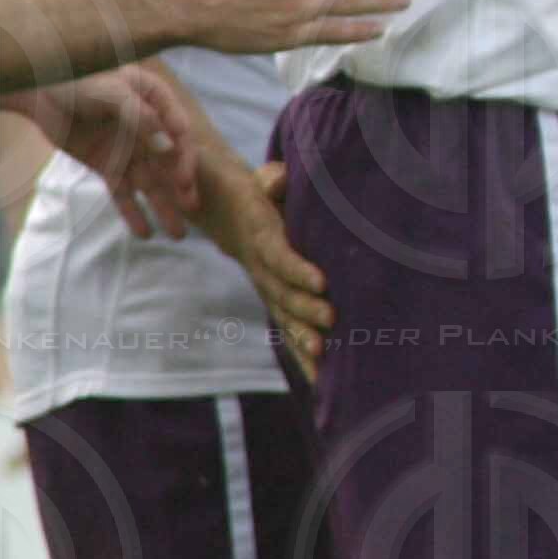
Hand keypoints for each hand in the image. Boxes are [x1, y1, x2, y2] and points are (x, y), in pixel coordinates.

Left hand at [13, 66, 199, 238]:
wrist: (35, 91)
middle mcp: (147, 127)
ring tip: (178, 234)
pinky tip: (144, 233)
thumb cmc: (75, 79)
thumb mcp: (109, 90)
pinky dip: (132, 213)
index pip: (178, 131)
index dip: (184, 156)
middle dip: (181, 185)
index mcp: (155, 100)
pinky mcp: (108, 165)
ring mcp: (128, 148)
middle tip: (191, 207)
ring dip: (164, 206)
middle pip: (169, 160)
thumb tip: (167, 143)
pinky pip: (122, 192)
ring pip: (150, 181)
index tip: (184, 179)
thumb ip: (138, 115)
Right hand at [200, 156, 333, 379]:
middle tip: (332, 322)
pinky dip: (301, 354)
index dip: (297, 269)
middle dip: (306, 311)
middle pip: (282, 293)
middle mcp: (261, 268)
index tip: (321, 282)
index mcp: (261, 235)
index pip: (279, 255)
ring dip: (303, 339)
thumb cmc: (257, 191)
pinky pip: (286, 329)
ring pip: (283, 317)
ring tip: (323, 359)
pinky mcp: (273, 301)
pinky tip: (319, 379)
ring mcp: (265, 288)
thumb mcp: (261, 180)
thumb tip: (277, 179)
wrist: (226, 212)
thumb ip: (271, 180)